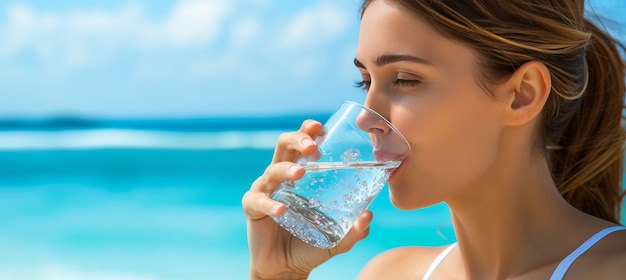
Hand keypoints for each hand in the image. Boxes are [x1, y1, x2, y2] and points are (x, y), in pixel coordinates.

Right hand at [242, 120, 372, 278]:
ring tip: (299, 173)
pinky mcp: (252, 208)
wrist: (286, 269)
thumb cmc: (310, 245)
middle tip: (312, 146)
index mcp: (300, 174)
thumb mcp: (337, 238)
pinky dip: (268, 204)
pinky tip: (280, 210)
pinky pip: (257, 200)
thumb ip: (354, 230)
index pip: (302, 144)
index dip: (309, 131)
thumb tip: (368, 216)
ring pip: (271, 170)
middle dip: (297, 139)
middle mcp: (281, 176)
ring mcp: (265, 190)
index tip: (321, 127)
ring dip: (286, 169)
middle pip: (284, 145)